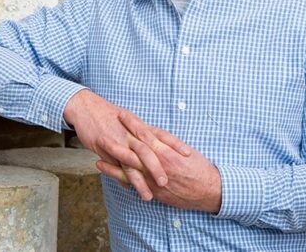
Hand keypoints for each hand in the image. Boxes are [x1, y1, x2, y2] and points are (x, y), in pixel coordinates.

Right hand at [63, 90, 189, 200]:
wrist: (86, 107)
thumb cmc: (108, 114)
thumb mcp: (128, 120)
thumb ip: (141, 135)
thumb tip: (154, 146)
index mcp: (139, 125)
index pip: (161, 134)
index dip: (175, 144)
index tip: (188, 154)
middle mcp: (130, 133)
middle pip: (148, 150)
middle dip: (158, 167)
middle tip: (167, 182)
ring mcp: (118, 141)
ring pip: (132, 162)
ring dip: (141, 179)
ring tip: (148, 195)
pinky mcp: (104, 147)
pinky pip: (115, 165)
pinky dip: (121, 177)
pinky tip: (127, 188)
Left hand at [96, 111, 222, 212]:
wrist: (208, 190)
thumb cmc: (199, 169)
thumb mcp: (183, 151)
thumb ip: (167, 143)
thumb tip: (153, 135)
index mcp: (166, 151)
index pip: (145, 133)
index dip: (132, 124)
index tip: (121, 114)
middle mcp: (157, 164)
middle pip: (132, 148)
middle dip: (116, 138)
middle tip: (102, 130)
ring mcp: (153, 178)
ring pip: (128, 166)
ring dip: (112, 157)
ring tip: (97, 149)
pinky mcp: (153, 190)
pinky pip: (131, 182)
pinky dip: (117, 175)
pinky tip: (104, 168)